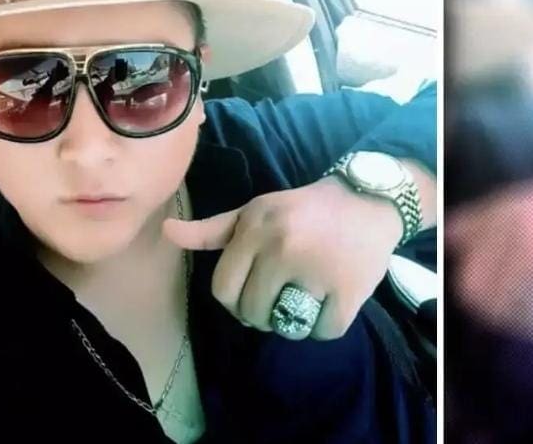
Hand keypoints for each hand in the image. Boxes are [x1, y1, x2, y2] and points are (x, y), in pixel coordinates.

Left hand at [163, 177, 402, 339]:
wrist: (366, 200)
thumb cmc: (301, 211)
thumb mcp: (254, 213)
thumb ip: (212, 230)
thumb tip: (167, 231)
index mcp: (254, 228)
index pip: (223, 289)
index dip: (234, 303)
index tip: (250, 298)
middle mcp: (281, 246)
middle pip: (252, 312)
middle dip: (261, 316)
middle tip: (277, 301)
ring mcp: (316, 269)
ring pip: (285, 325)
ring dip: (291, 323)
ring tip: (301, 303)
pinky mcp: (348, 289)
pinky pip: (322, 331)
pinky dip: (323, 328)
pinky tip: (327, 306)